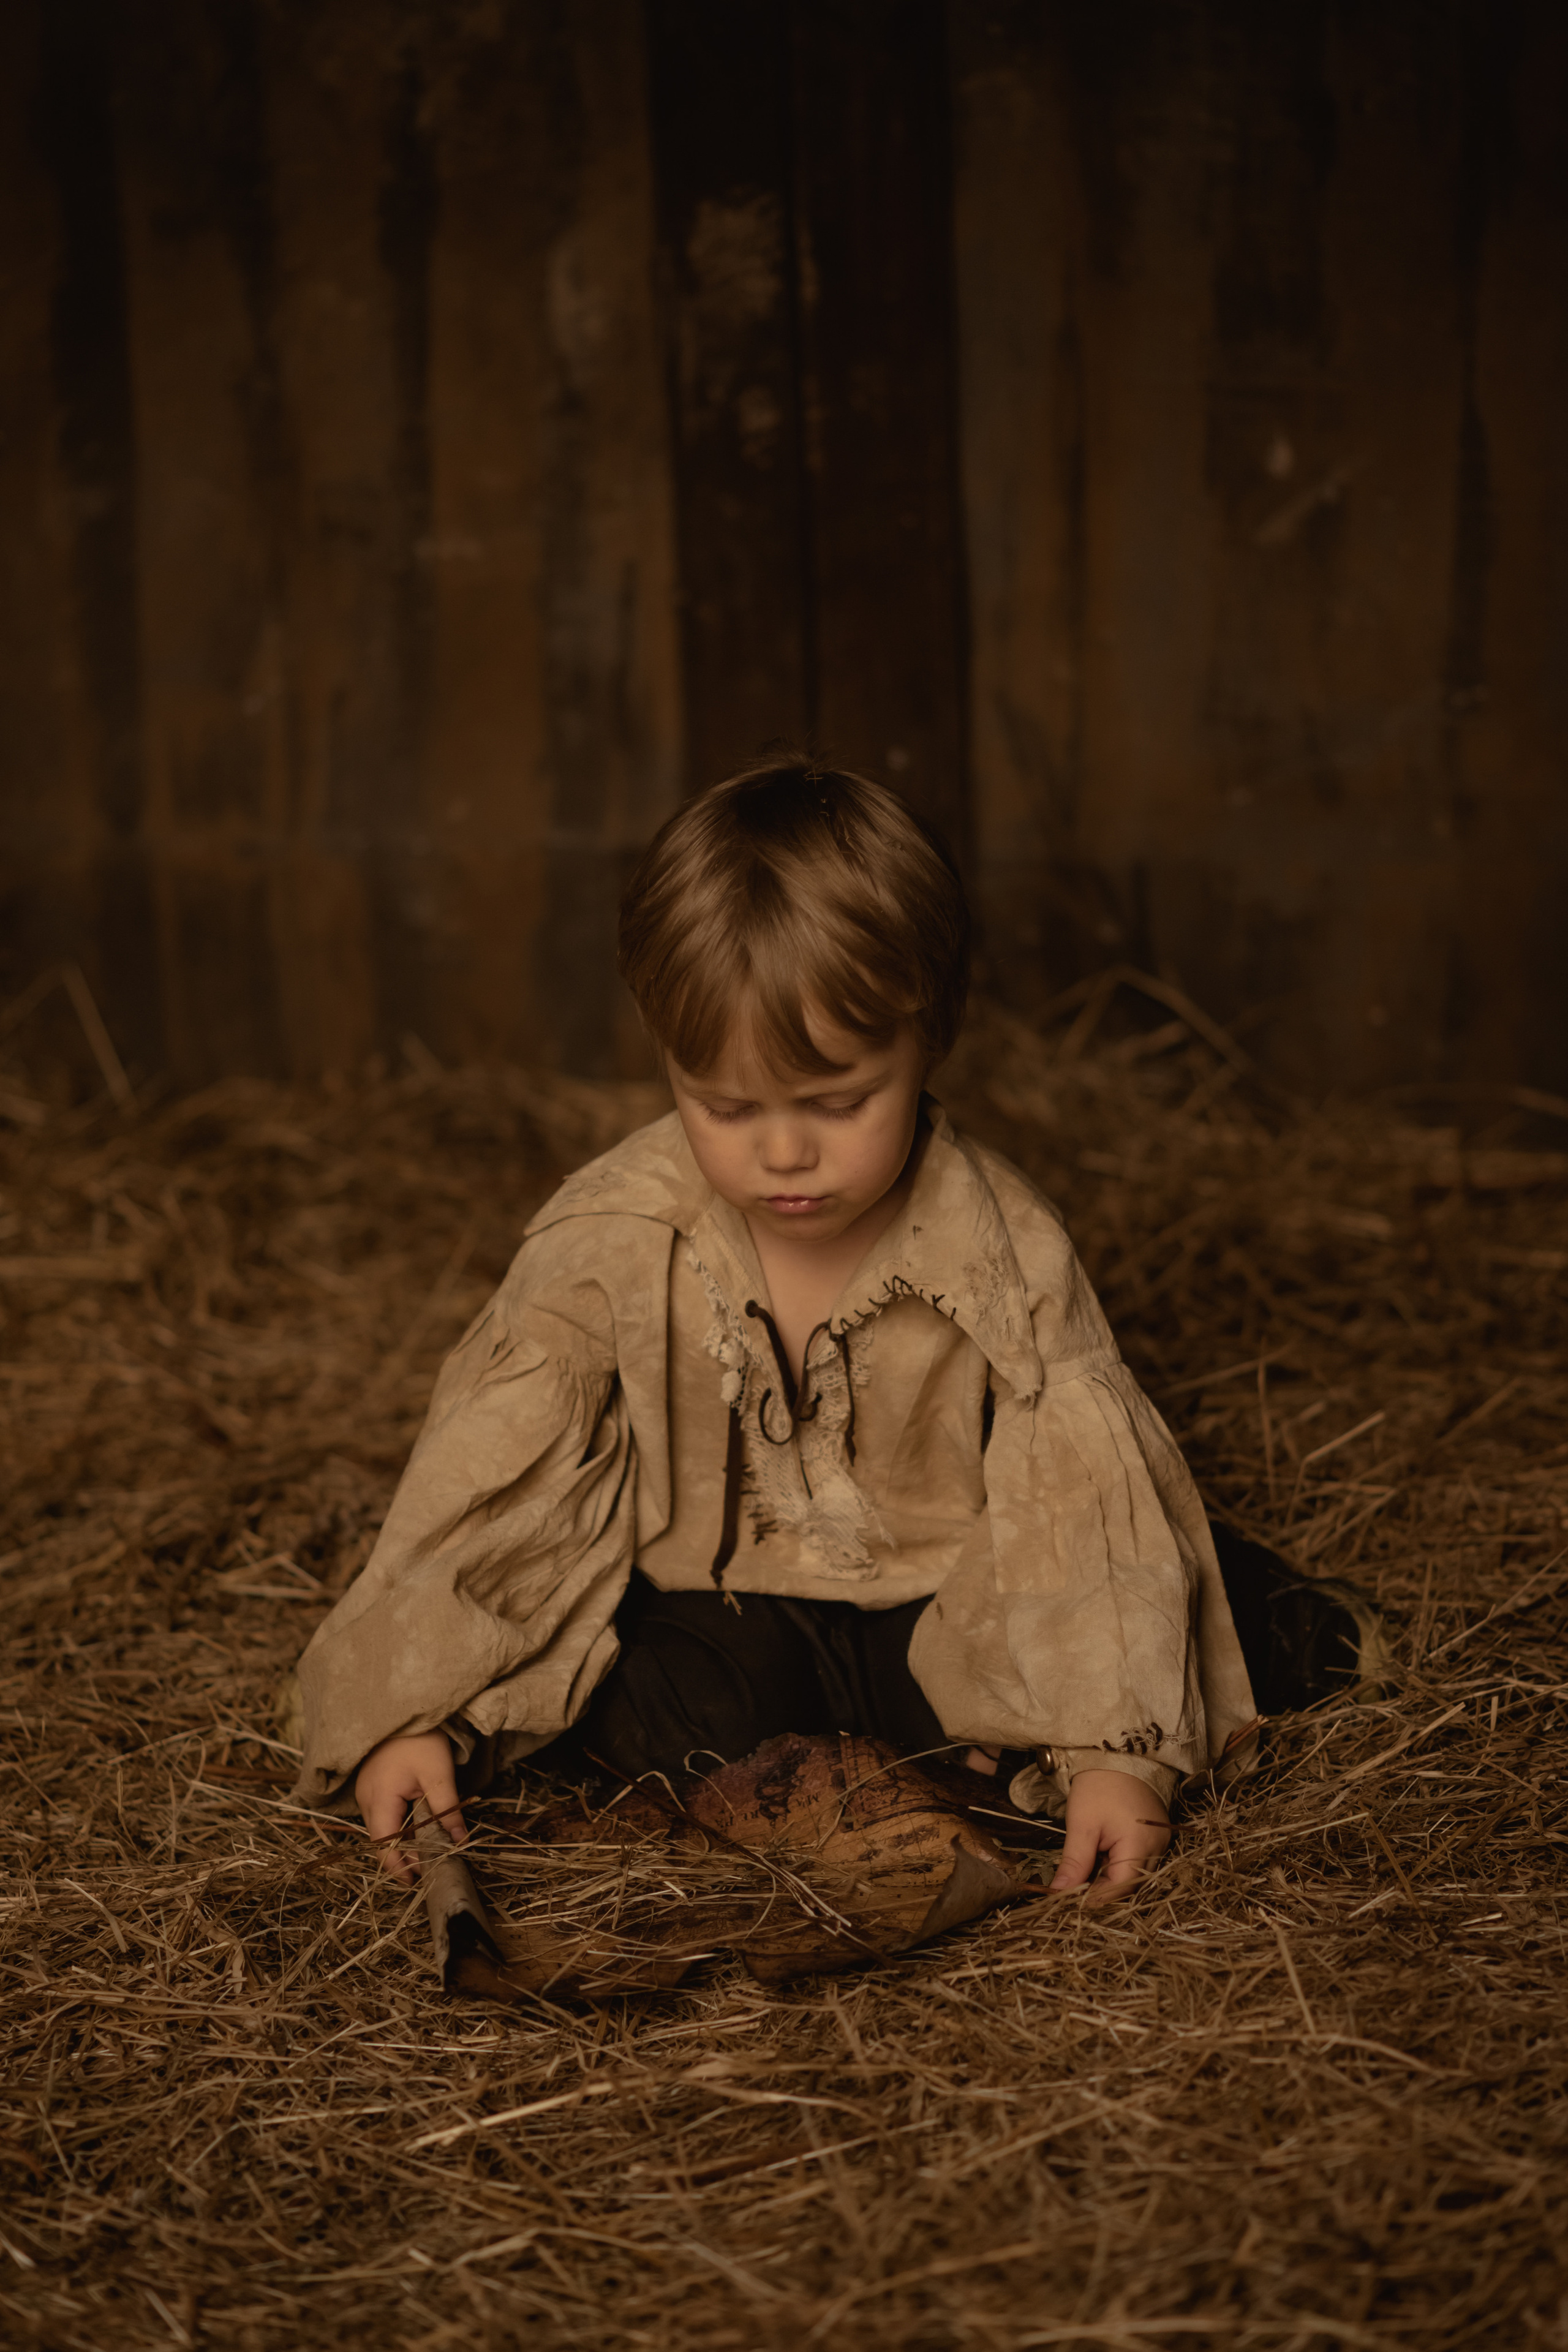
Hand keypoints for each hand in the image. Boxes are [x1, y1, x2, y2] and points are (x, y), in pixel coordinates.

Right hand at [354, 1730, 465, 1883]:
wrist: (404, 1709)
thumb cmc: (421, 1739)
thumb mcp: (438, 1774)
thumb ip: (447, 1810)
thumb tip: (460, 1840)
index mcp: (379, 1798)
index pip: (383, 1844)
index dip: (398, 1866)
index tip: (416, 1880)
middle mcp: (365, 1800)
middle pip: (381, 1840)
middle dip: (403, 1856)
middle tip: (430, 1866)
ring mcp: (365, 1792)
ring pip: (382, 1828)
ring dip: (401, 1841)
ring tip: (427, 1850)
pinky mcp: (371, 1786)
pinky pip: (382, 1814)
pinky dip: (398, 1825)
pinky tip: (416, 1827)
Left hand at [1050, 1768, 1169, 1904]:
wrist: (1117, 1753)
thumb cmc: (1098, 1786)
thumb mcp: (1081, 1825)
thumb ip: (1074, 1864)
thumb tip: (1059, 1894)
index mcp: (1142, 1844)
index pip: (1120, 1888)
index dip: (1094, 1899)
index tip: (1069, 1901)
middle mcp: (1158, 1847)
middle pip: (1130, 1886)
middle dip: (1101, 1890)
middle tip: (1073, 1888)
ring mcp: (1160, 1841)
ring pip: (1134, 1876)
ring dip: (1108, 1878)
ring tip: (1084, 1871)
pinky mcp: (1155, 1836)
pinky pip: (1137, 1862)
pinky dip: (1117, 1866)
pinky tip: (1099, 1858)